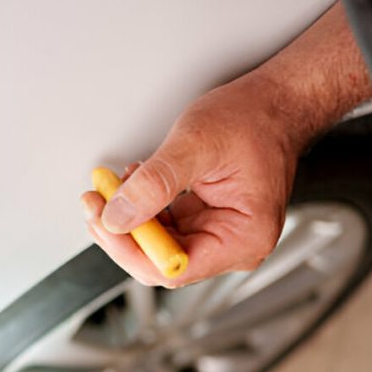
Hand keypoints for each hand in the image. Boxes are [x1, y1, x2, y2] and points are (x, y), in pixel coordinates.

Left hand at [81, 73, 302, 287]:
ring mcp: (218, 234)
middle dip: (123, 233)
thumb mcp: (197, 145)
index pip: (174, 268)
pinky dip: (142, 207)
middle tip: (96, 203)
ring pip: (157, 244)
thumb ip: (154, 184)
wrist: (275, 103)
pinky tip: (133, 184)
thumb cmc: (255, 119)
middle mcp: (233, 245)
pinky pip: (163, 226)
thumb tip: (118, 217)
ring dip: (128, 218)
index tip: (104, 224)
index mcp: (244, 238)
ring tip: (111, 187)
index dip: (132, 251)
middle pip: (160, 261)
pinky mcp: (204, 221)